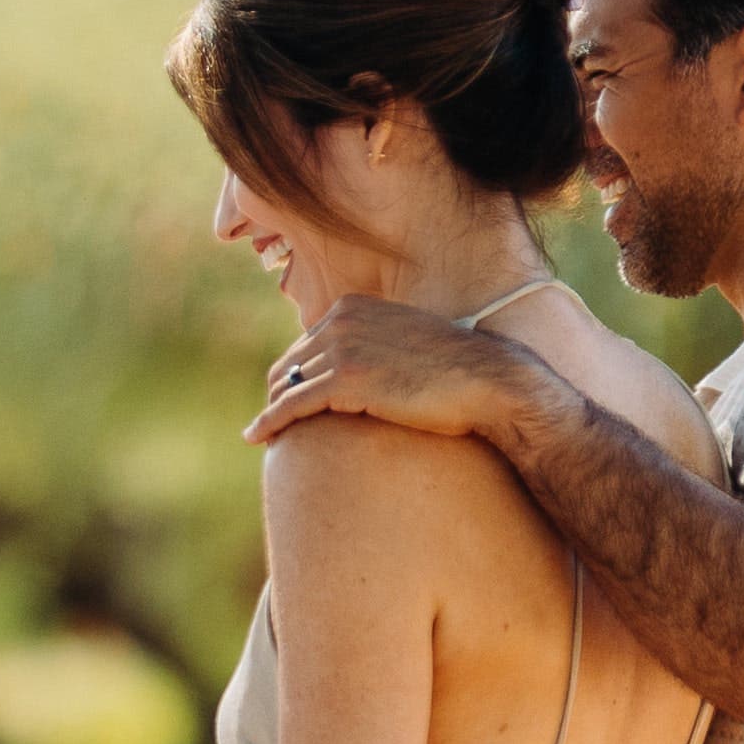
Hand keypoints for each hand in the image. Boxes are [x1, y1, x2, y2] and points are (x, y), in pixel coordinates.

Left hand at [246, 296, 561, 449]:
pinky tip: (256, 437)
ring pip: (287, 385)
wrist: (487, 381)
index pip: (307, 344)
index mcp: (355, 306)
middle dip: (279, 393)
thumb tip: (360, 371)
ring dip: (272, 411)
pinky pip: (292, 404)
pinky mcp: (344, 381)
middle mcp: (342, 320)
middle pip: (290, 363)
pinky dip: (269, 422)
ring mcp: (342, 347)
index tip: (286, 398)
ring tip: (263, 434)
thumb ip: (376, 346)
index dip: (295, 375)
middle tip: (269, 422)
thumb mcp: (406, 342)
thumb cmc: (456, 371)